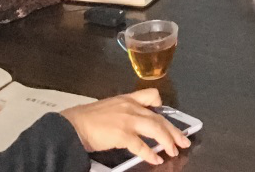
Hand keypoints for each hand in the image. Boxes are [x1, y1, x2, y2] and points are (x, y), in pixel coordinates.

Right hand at [61, 88, 190, 166]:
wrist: (71, 125)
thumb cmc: (85, 118)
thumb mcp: (108, 108)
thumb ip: (121, 112)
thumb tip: (129, 124)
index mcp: (127, 99)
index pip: (151, 95)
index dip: (161, 105)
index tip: (164, 114)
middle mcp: (131, 107)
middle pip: (159, 117)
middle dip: (173, 130)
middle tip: (184, 140)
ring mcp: (128, 119)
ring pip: (155, 128)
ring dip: (167, 140)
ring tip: (174, 150)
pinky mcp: (122, 134)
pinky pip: (141, 145)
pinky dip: (150, 153)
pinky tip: (156, 159)